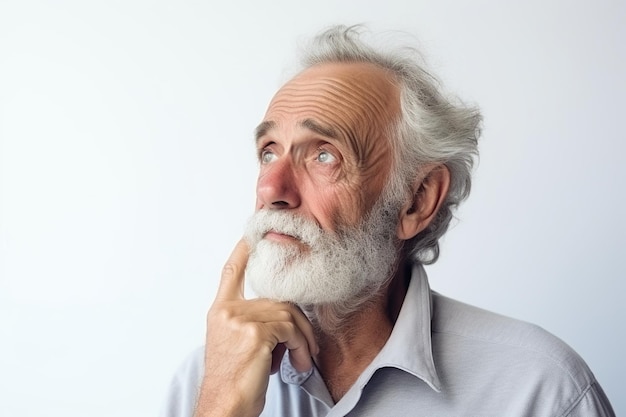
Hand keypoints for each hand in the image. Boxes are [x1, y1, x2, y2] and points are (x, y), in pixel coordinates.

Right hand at [194, 239, 318, 416]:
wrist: (224, 406)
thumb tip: (284, 320)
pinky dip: (301, 346)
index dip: (242, 252)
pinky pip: (291, 330)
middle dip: (298, 324)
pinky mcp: (255, 334)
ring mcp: (240, 320)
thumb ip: (252, 323)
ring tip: (302, 359)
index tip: (250, 235)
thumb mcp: (236, 346)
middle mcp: (228, 312)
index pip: (231, 272)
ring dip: (302, 339)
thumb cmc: (233, 381)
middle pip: (277, 300)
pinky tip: (298, 362)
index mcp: (221, 312)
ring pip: (287, 314)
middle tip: (306, 347)